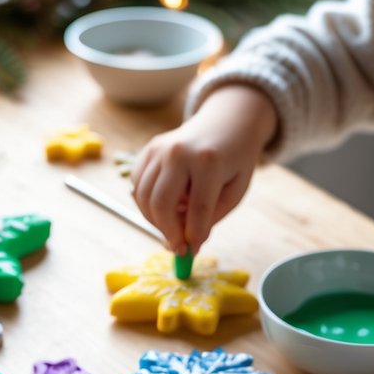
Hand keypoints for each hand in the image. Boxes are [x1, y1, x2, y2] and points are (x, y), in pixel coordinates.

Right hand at [131, 85, 277, 254]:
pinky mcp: (148, 150)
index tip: (192, 251)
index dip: (194, 235)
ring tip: (174, 225)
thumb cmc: (235, 160)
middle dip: (168, 231)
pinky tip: (166, 205)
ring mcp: (159, 149)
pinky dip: (147, 203)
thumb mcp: (235, 190)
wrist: (227, 121)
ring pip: (144, 197)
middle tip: (178, 247)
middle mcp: (179, 152)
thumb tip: (188, 241)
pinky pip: (138, 186)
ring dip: (155, 220)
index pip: (197, 209)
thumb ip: (211, 216)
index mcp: (208, 161)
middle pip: (161, 203)